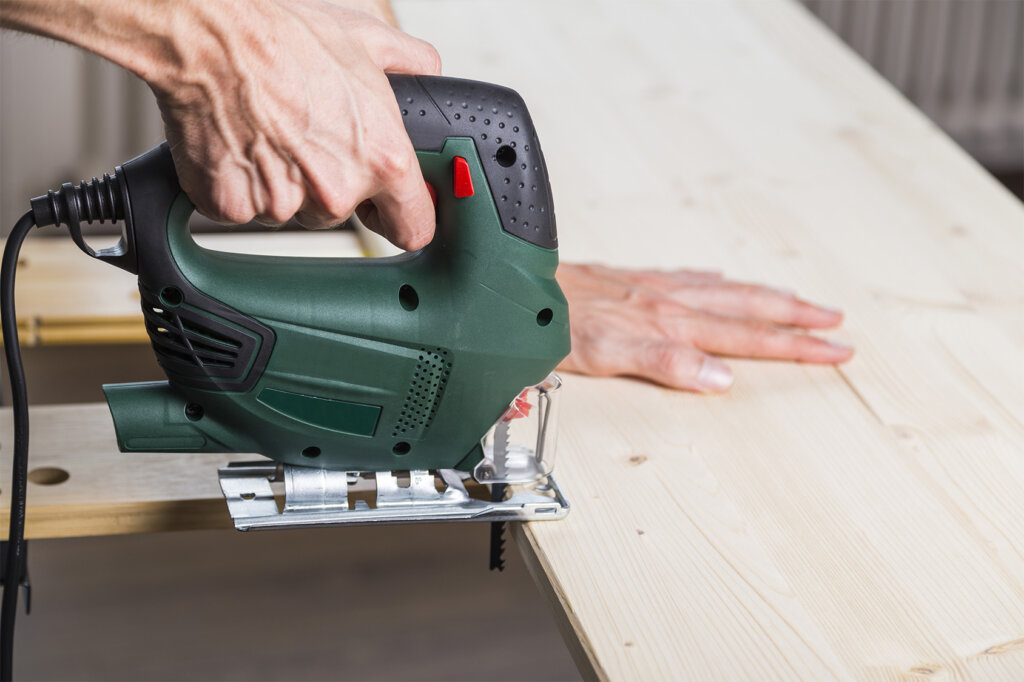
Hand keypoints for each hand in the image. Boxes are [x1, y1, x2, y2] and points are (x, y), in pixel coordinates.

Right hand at [148, 0, 440, 247]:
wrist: (209, 35)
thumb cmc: (283, 37)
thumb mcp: (368, 40)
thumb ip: (411, 64)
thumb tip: (425, 71)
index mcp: (383, 159)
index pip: (413, 230)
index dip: (401, 217)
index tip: (388, 208)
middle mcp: (337, 190)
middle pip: (341, 215)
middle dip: (329, 184)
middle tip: (308, 135)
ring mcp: (284, 203)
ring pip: (291, 210)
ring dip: (283, 183)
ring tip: (270, 130)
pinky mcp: (234, 205)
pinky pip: (244, 208)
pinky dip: (239, 184)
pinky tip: (240, 142)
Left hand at [557, 263, 853, 391]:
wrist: (520, 291)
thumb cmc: (555, 325)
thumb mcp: (608, 356)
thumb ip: (665, 364)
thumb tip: (721, 377)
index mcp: (670, 324)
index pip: (747, 337)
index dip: (794, 346)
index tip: (835, 350)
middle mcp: (668, 302)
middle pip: (747, 309)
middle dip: (796, 318)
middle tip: (837, 324)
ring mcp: (653, 289)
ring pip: (725, 291)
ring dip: (767, 297)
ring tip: (799, 300)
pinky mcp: (633, 281)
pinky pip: (690, 278)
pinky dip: (718, 282)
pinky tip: (721, 279)